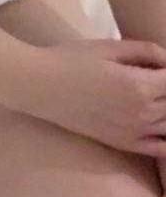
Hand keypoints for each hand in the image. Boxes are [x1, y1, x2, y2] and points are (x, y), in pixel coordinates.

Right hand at [13, 38, 165, 157]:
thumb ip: (145, 51)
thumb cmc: (73, 60)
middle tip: (157, 80)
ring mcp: (134, 132)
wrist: (42, 87)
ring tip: (156, 97)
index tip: (161, 66)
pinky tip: (162, 125)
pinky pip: (160, 149)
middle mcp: (142, 112)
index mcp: (139, 85)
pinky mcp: (123, 143)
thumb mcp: (109, 47)